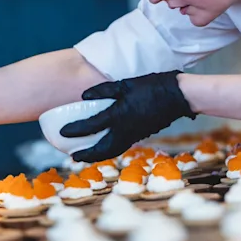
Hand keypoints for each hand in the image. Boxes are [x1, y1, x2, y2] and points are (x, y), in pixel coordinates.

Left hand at [60, 71, 196, 161]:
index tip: (63, 132)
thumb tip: (84, 96)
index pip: (91, 126)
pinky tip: (105, 147)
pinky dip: (109, 150)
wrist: (178, 96)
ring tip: (85, 156)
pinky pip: (121, 147)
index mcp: (119, 114)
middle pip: (101, 148)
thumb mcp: (125, 84)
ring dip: (97, 156)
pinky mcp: (141, 135)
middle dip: (86, 154)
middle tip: (72, 156)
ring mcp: (134, 134)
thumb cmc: (152, 86)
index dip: (75, 130)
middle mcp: (125, 129)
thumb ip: (103, 90)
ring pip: (112, 151)